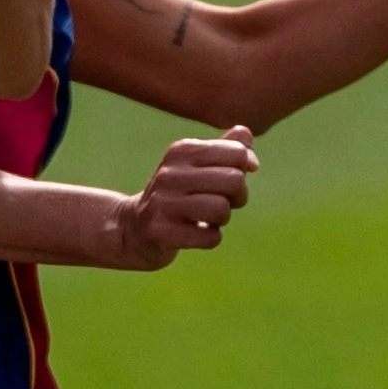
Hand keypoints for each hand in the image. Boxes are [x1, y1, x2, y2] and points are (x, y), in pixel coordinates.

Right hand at [104, 127, 257, 267]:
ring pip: (221, 209)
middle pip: (234, 180)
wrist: (135, 227)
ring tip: (207, 218)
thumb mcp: (199, 166)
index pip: (236, 153)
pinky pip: (211, 237)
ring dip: (222, 219)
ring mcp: (162, 202)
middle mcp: (170, 173)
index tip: (226, 180)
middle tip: (223, 202)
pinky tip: (194, 233)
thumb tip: (252, 161)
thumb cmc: (179, 194)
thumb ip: (229, 150)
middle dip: (238, 196)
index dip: (242, 170)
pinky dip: (210, 238)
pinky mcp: (160, 231)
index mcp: (181, 150)